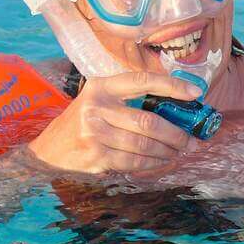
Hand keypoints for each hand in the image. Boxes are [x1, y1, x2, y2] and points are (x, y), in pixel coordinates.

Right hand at [28, 72, 201, 172]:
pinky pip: (134, 160)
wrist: (47, 151)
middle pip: (148, 121)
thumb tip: (173, 108)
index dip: (172, 86)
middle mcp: (97, 106)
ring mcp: (95, 133)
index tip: (196, 93)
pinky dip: (152, 162)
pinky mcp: (96, 156)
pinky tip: (160, 161)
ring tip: (178, 152)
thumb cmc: (80, 122)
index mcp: (101, 86)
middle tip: (191, 140)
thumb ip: (127, 100)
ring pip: (144, 145)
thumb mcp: (97, 101)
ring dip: (167, 151)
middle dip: (176, 133)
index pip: (142, 81)